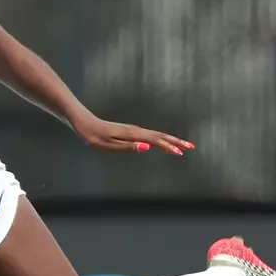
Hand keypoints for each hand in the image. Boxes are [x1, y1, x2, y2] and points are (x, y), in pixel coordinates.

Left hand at [72, 113, 194, 155]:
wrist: (84, 123)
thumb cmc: (94, 136)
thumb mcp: (108, 146)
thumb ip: (128, 147)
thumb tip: (147, 147)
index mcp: (132, 134)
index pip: (155, 141)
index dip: (169, 147)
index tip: (181, 153)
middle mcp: (136, 130)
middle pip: (160, 136)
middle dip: (176, 142)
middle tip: (191, 147)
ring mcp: (134, 130)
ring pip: (157, 135)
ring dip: (171, 140)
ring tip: (183, 146)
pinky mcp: (131, 131)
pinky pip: (150, 135)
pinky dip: (161, 139)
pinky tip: (164, 144)